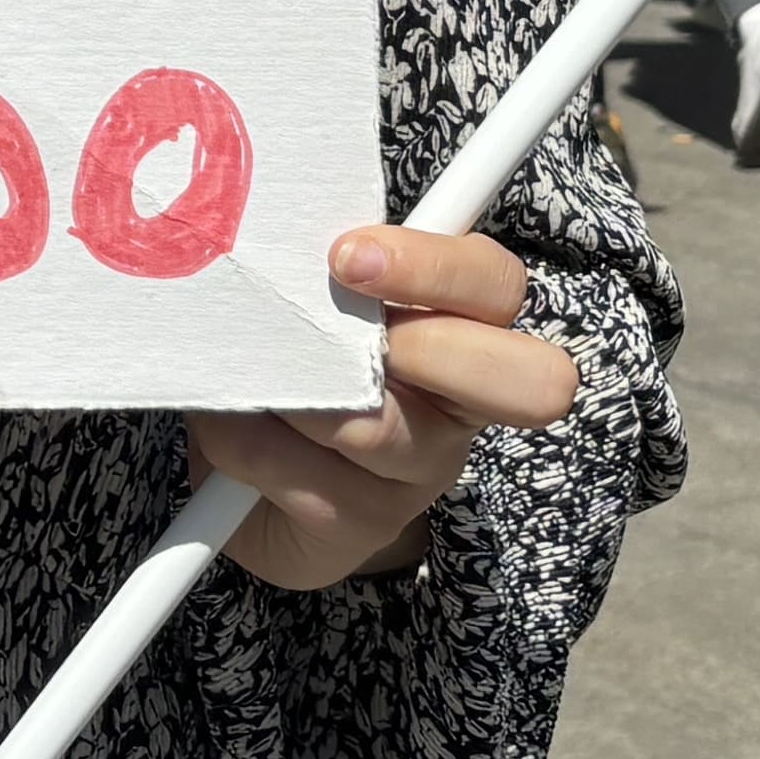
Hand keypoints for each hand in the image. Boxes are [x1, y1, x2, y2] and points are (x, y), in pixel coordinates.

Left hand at [192, 227, 584, 591]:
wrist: (255, 488)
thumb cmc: (300, 365)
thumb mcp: (321, 307)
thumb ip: (333, 274)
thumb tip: (284, 233)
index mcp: (465, 329)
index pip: (499, 284)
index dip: (437, 267)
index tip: (346, 255)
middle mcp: (463, 407)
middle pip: (530, 381)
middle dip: (424, 346)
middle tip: (332, 334)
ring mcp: (422, 475)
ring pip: (377, 428)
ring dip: (293, 394)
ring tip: (252, 380)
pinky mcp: (365, 525)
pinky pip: (301, 473)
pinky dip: (242, 439)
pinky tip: (229, 428)